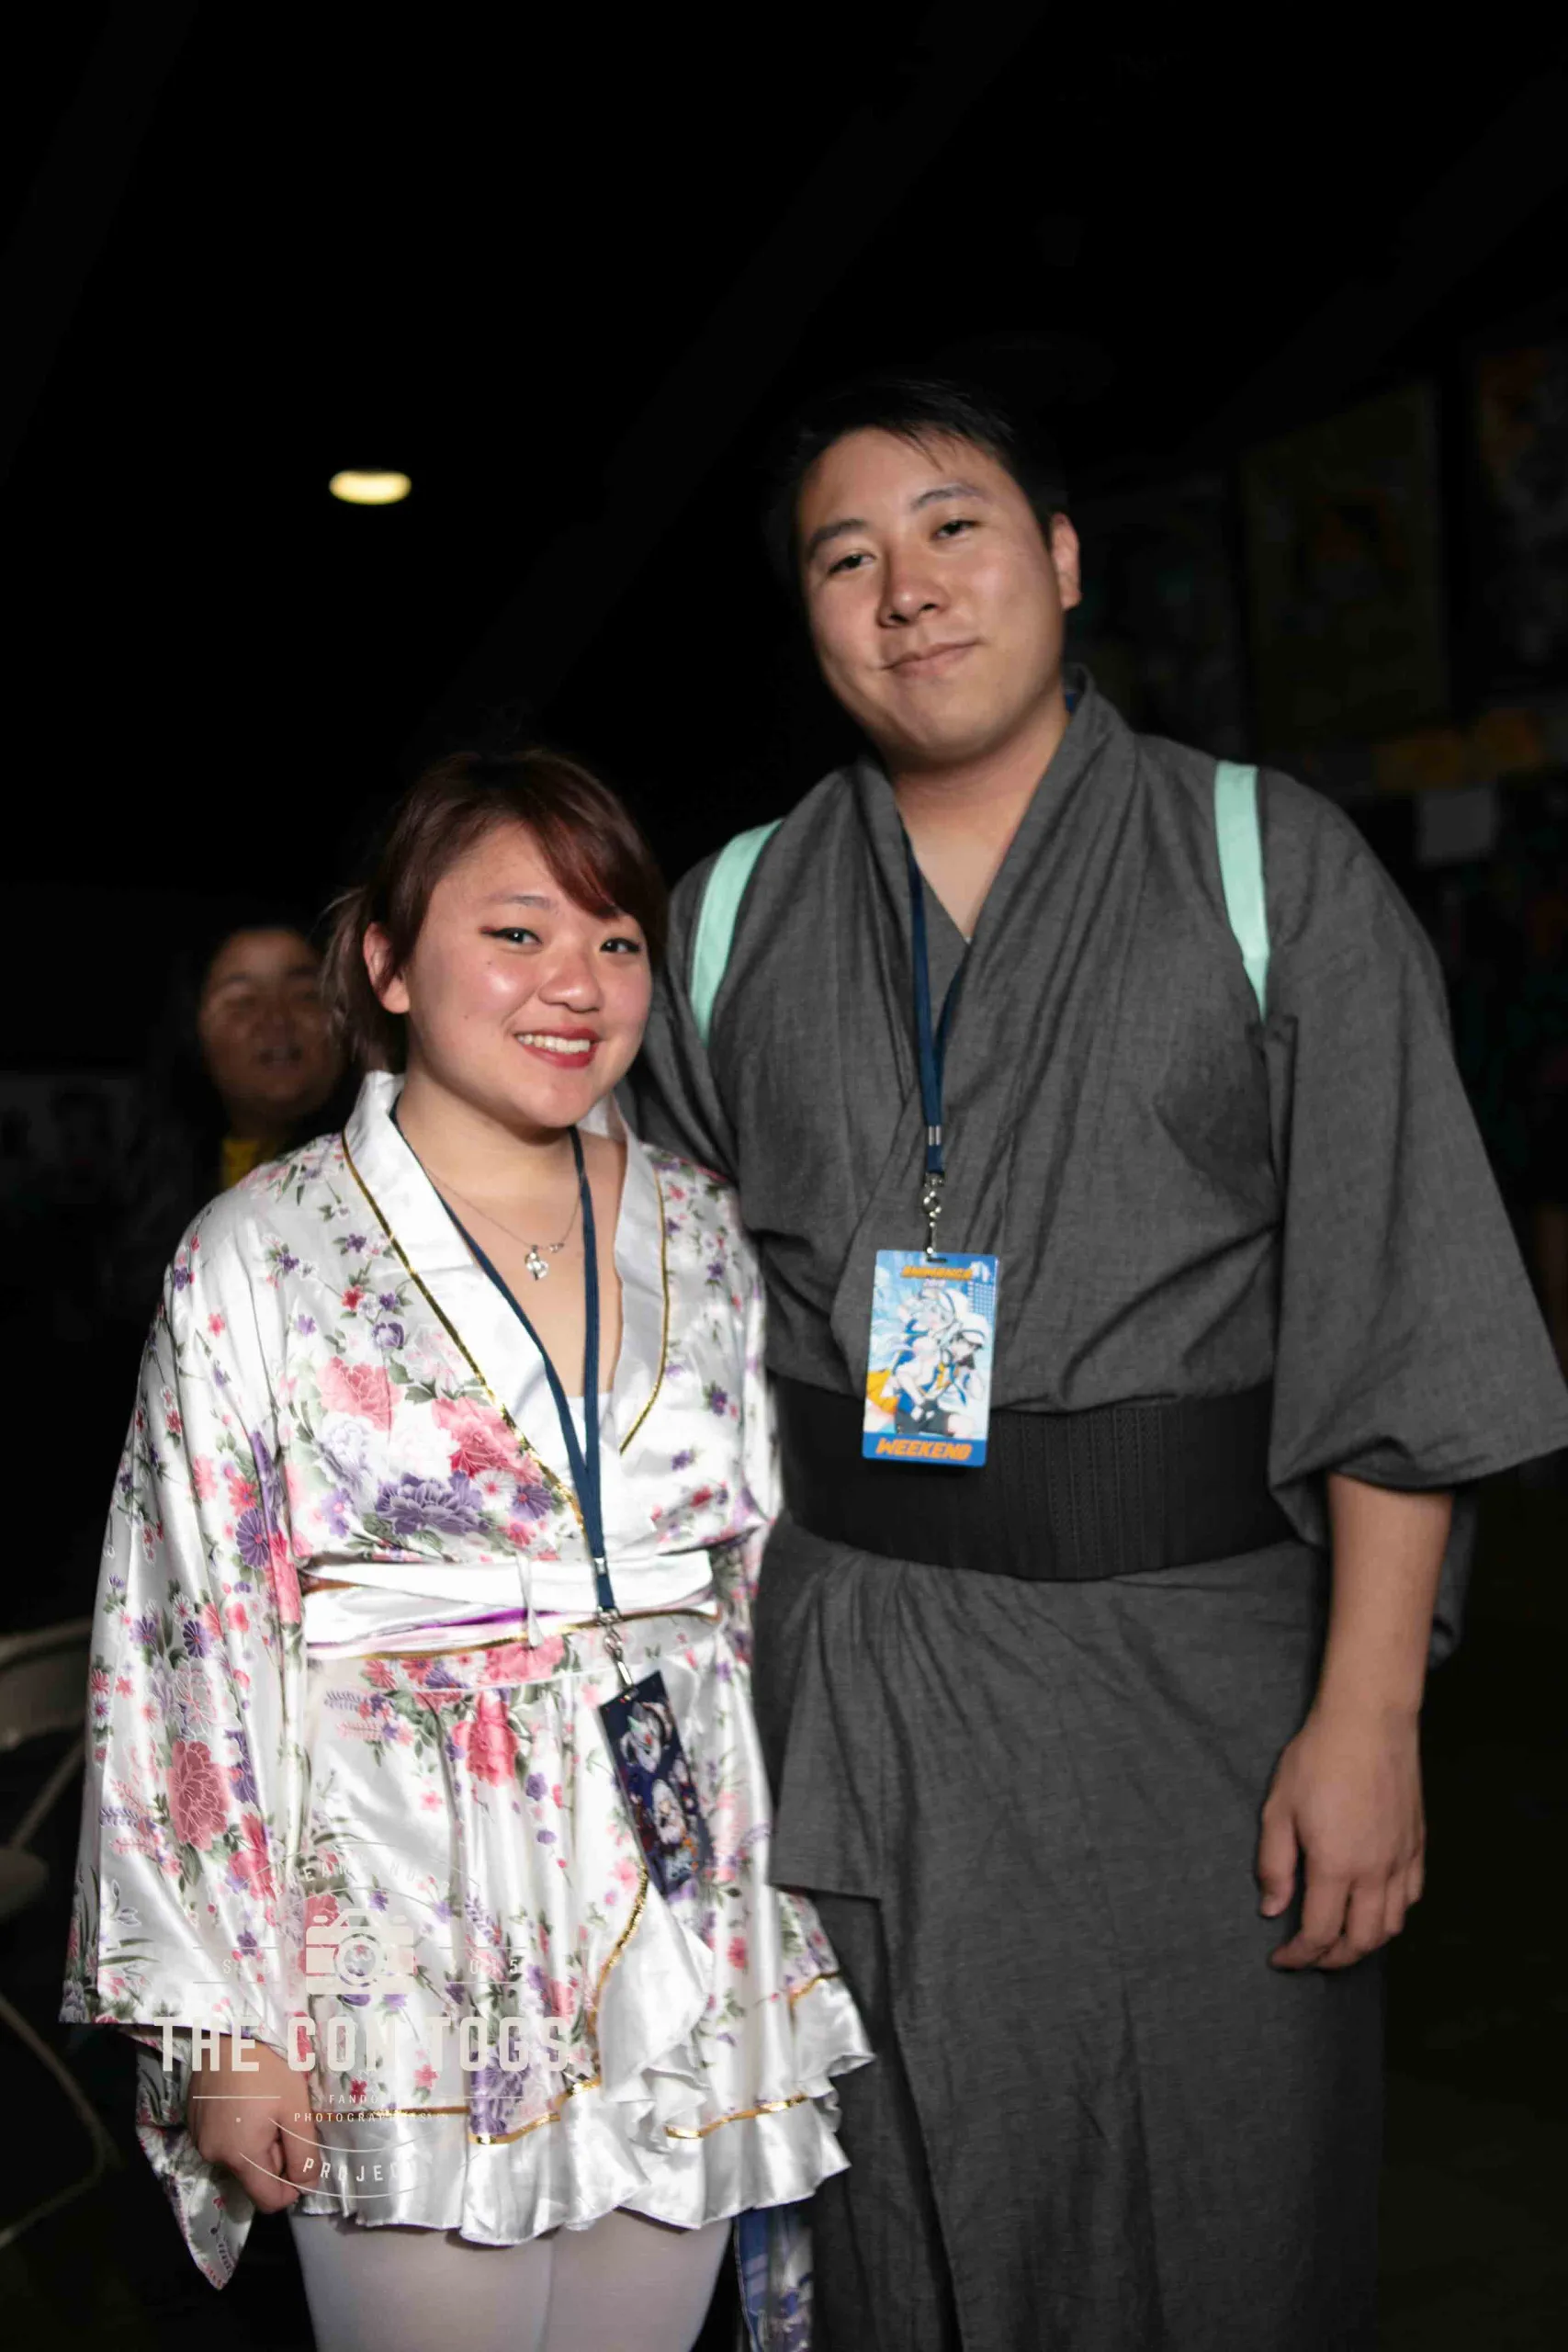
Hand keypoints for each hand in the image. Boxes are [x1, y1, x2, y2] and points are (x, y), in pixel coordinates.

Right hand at [188, 2035, 319, 2209]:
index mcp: (241, 2157)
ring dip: (259, 2142)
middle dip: (276, 2155)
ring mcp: (201, 2139)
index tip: (303, 2158)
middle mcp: (214, 2156)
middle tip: (284, 2117)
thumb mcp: (296, 2109)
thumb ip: (304, 2153)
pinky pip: (225, 2141)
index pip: (269, 2201)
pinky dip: (240, 2130)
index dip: (292, 2187)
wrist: (229, 2029)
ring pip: (241, 2158)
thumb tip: (307, 2186)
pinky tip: (248, 2100)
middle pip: (255, 2177)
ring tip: (266, 2104)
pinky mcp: (195, 2123)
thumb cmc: (267, 2067)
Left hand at [1257, 1705, 1424, 1969]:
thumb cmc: (1317, 1759)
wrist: (1369, 1722)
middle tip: (1309, 1957)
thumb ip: (1275, 1864)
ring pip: (1392, 1925)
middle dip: (1333, 1960)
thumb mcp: (1278, 1808)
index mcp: (1336, 1866)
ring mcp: (1401, 1859)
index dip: (1298, 1955)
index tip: (1280, 1959)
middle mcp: (1375, 1872)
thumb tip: (1272, 1909)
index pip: (1320, 1933)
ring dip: (1365, 1943)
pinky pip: (1412, 1896)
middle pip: (1361, 1941)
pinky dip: (1394, 1915)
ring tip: (1341, 1940)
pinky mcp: (1417, 1844)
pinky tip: (1375, 1908)